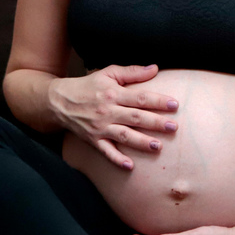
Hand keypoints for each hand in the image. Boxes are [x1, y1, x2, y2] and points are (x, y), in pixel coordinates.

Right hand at [48, 64, 177, 169]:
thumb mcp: (108, 73)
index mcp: (113, 93)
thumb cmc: (88, 85)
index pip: (140, 97)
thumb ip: (132, 72)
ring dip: (141, 142)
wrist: (59, 101)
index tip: (175, 104)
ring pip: (124, 136)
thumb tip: (155, 68)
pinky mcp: (93, 140)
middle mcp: (108, 111)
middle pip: (135, 117)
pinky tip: (130, 166)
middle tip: (173, 127)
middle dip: (155, 123)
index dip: (158, 101)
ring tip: (158, 147)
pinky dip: (117, 159)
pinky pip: (106, 151)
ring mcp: (100, 127)